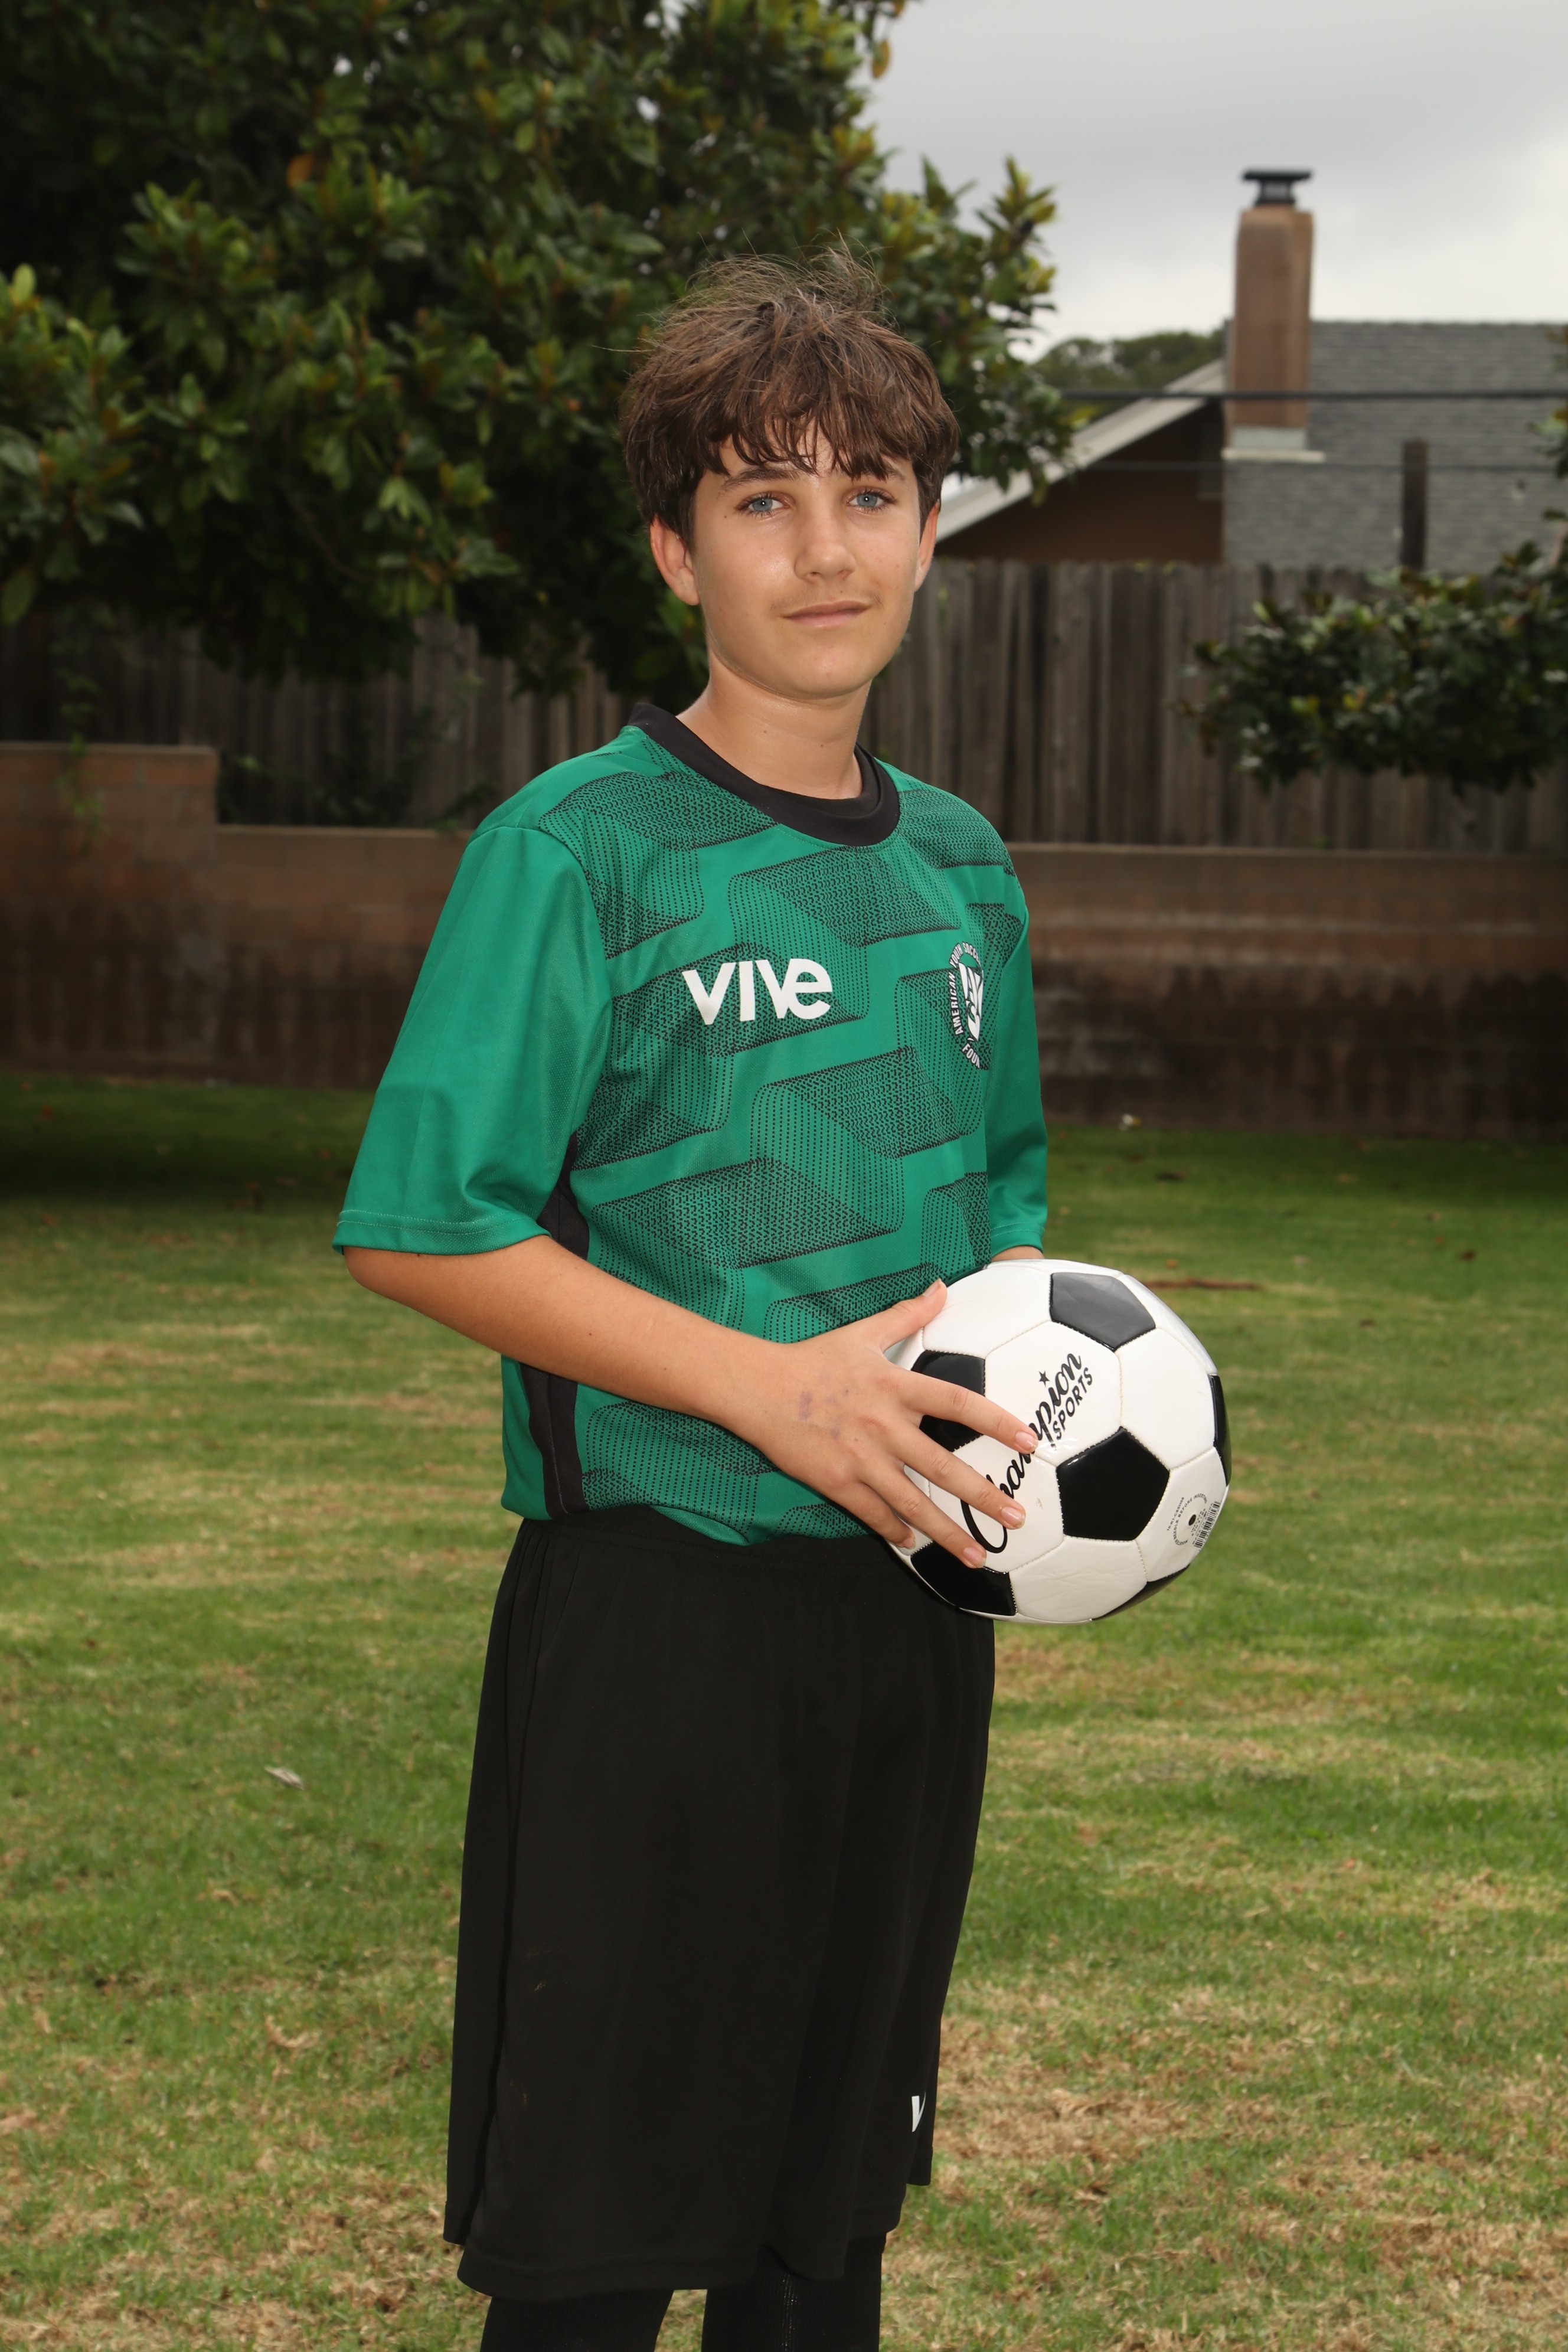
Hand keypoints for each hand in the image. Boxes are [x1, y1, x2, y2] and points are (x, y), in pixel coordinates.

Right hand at [731, 1280, 1038, 1567]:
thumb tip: (941, 1287)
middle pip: (943, 1466)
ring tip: (976, 1556)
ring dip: (947, 1532)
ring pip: (912, 1503)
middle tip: (1017, 1517)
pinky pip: (874, 1514)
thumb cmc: (814, 1360)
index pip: (958, 1404)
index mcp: (895, 1387)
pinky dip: (895, 1531)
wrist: (759, 1388)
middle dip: (982, 1496)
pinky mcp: (836, 1482)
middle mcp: (884, 1426)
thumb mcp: (863, 1333)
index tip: (1029, 1441)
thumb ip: (907, 1315)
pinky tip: (914, 1545)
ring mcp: (860, 1459)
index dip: (997, 1422)